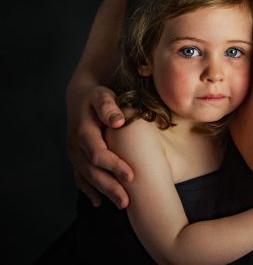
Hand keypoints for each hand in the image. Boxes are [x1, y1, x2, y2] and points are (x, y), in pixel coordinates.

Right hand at [66, 84, 132, 208]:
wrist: (80, 96)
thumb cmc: (98, 96)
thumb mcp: (103, 96)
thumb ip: (108, 107)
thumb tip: (118, 121)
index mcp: (83, 130)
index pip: (98, 153)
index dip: (113, 165)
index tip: (131, 176)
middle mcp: (76, 145)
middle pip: (92, 171)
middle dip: (109, 186)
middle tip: (127, 201)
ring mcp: (74, 153)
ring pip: (87, 177)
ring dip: (103, 192)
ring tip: (122, 205)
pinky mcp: (76, 157)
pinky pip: (80, 177)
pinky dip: (88, 190)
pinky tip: (99, 202)